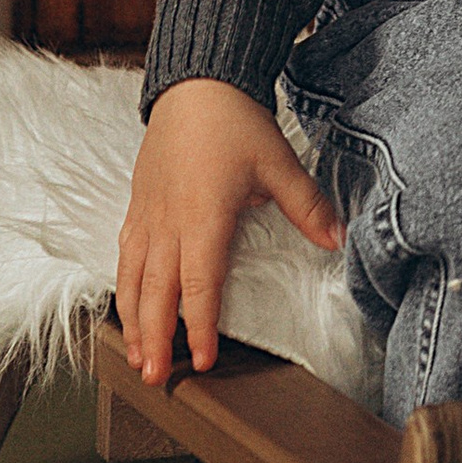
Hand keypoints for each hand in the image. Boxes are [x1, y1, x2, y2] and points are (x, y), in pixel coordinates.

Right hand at [115, 77, 345, 388]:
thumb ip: (307, 206)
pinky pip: (125, 254)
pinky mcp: (137, 204)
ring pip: (132, 278)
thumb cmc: (234, 122)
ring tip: (137, 356)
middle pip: (156, 292)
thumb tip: (337, 240)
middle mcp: (168, 223)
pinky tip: (127, 304)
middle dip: (154, 339)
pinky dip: (123, 286)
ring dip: (133, 320)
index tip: (203, 360)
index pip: (199, 285)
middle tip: (154, 379)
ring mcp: (147, 214)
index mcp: (202, 217)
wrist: (195, 83)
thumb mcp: (278, 162)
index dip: (200, 326)